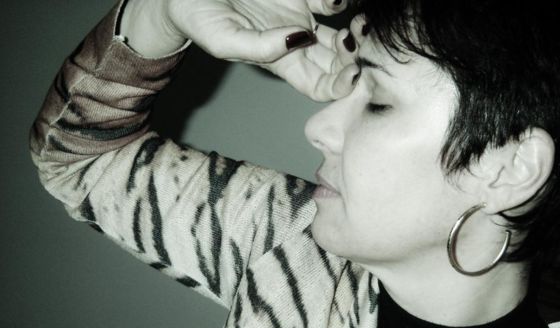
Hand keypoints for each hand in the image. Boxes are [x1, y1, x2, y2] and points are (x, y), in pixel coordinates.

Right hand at [121, 0, 360, 100]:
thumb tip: (300, 40)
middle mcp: (297, 43)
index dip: (341, 86)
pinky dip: (341, 3)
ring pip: (343, 34)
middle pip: (339, 63)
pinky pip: (332, 2)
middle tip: (357, 44)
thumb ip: (261, 48)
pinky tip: (336, 0)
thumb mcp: (224, 40)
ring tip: (358, 23)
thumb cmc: (201, 18)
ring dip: (357, 33)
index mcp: (282, 63)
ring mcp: (302, 16)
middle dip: (355, 60)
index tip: (353, 73)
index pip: (320, 86)